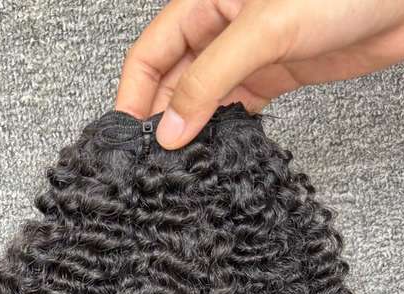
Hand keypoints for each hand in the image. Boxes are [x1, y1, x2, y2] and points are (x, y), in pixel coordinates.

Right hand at [116, 0, 403, 148]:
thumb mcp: (264, 31)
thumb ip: (210, 81)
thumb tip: (170, 130)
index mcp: (207, 1)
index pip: (150, 52)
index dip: (134, 95)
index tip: (127, 139)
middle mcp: (222, 27)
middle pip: (172, 79)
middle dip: (160, 119)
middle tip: (153, 164)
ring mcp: (249, 54)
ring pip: (201, 98)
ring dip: (191, 130)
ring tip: (180, 167)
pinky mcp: (275, 76)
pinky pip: (235, 109)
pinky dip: (223, 133)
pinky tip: (216, 153)